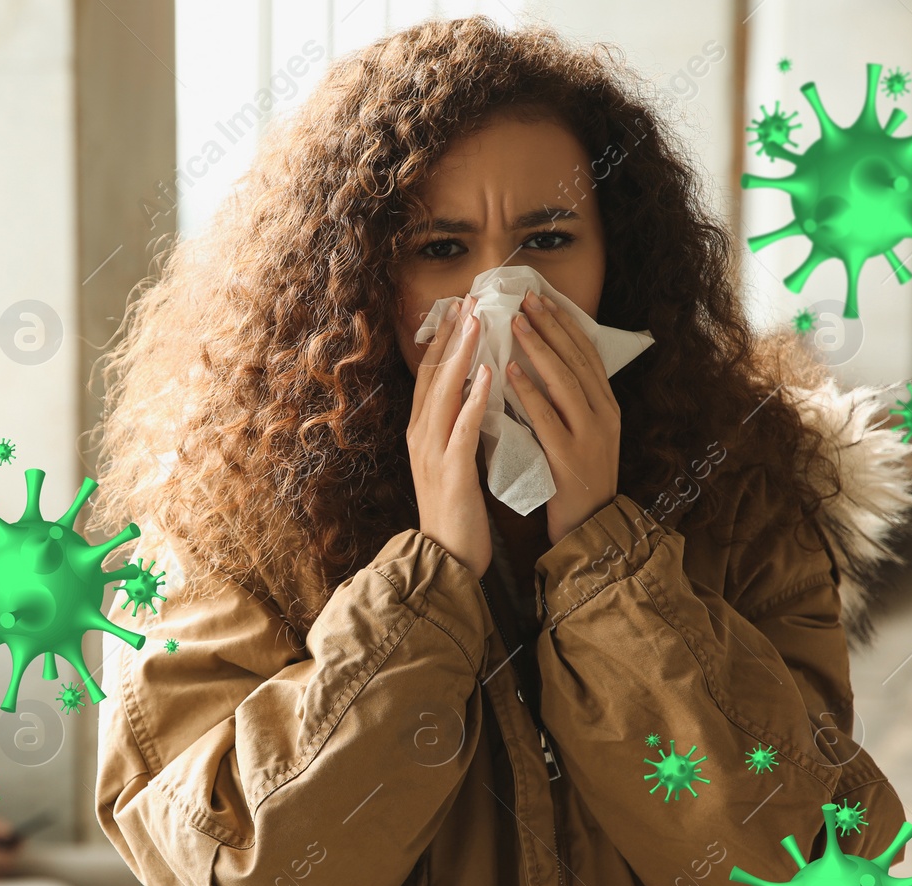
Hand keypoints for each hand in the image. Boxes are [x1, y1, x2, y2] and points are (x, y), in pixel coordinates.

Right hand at [408, 294, 493, 577]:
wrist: (447, 559)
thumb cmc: (456, 513)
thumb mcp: (453, 463)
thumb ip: (458, 429)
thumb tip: (474, 394)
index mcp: (422, 433)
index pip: (430, 377)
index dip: (442, 341)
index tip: (459, 309)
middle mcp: (421, 436)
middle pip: (432, 375)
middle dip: (449, 335)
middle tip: (467, 298)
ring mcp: (432, 453)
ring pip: (443, 393)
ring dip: (461, 354)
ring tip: (478, 321)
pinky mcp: (450, 472)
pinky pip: (462, 427)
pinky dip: (474, 398)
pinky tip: (490, 373)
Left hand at [506, 291, 621, 544]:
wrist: (590, 526)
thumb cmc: (576, 477)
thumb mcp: (581, 432)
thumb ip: (568, 401)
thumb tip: (542, 361)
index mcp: (606, 405)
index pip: (586, 353)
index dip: (564, 324)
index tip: (541, 298)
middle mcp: (604, 414)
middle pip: (577, 360)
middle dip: (551, 326)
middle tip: (525, 299)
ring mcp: (589, 435)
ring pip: (565, 382)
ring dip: (539, 350)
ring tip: (515, 324)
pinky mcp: (569, 457)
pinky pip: (547, 418)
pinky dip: (529, 393)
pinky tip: (509, 373)